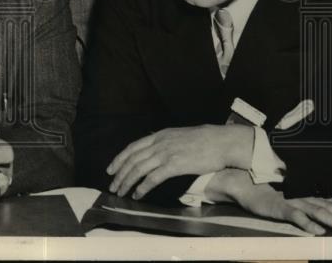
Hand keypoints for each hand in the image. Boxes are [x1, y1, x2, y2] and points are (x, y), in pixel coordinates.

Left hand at [107, 124, 251, 198]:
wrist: (221, 142)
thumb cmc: (205, 141)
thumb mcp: (179, 136)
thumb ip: (166, 143)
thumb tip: (158, 151)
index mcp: (159, 135)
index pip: (132, 147)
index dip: (119, 159)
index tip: (111, 169)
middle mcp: (159, 143)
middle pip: (132, 159)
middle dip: (119, 173)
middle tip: (112, 186)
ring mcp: (166, 153)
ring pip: (138, 169)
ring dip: (127, 182)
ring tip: (120, 192)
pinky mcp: (174, 165)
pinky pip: (152, 178)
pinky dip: (142, 187)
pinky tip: (138, 195)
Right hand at [209, 169, 331, 235]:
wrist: (242, 182)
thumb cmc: (266, 190)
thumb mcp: (289, 196)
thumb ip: (306, 202)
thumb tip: (325, 215)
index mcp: (308, 194)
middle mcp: (303, 196)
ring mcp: (291, 201)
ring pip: (319, 212)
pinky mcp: (278, 207)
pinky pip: (294, 216)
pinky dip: (306, 223)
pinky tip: (317, 231)